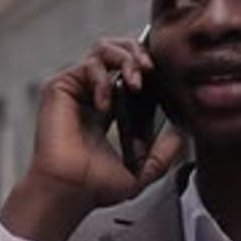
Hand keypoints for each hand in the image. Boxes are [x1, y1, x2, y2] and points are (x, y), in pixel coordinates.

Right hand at [0, 38, 184, 240]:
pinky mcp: (60, 87)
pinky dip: (102, 79)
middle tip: (150, 69)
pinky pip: (87, 65)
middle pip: (117, 50)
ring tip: (136, 81)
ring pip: (103, 49)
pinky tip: (106, 104)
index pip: (129, 71)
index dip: (146, 66)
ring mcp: (76, 89)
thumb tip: (181, 135)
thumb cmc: (95, 187)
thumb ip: (163, 154)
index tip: (162, 76)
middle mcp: (92, 94)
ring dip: (124, 58)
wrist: (69, 192)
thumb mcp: (141, 172)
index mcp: (109, 108)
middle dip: (138, 52)